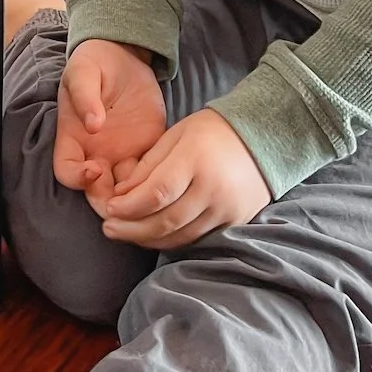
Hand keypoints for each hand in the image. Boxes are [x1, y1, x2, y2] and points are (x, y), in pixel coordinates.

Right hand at [53, 38, 168, 218]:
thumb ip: (85, 95)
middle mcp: (94, 153)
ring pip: (125, 193)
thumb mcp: (84, 71)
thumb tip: (92, 123)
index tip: (94, 169)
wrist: (124, 55)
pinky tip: (166, 176)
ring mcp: (121, 155)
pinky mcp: (146, 150)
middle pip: (96, 193)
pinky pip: (151, 176)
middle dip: (110, 203)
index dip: (77, 178)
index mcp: (73, 139)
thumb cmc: (95, 63)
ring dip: (136, 199)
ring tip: (150, 190)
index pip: (66, 172)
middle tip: (129, 198)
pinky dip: (157, 182)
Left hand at [101, 107, 270, 249]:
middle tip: (109, 229)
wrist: (263, 137)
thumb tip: (121, 195)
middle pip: (166, 220)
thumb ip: (147, 166)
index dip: (128, 206)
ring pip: (180, 235)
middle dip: (132, 229)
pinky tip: (154, 236)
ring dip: (149, 239)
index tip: (108, 208)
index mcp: (195, 159)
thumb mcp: (175, 136)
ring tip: (126, 234)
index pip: (156, 193)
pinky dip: (173, 240)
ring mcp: (227, 209)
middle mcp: (213, 188)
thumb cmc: (212, 131)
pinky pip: (198, 239)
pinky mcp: (236, 222)